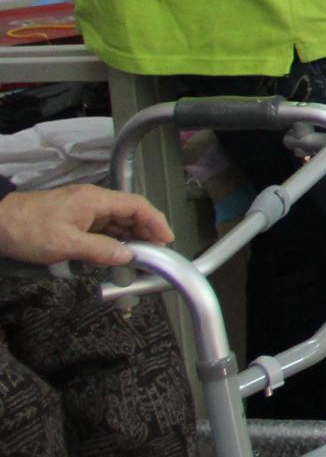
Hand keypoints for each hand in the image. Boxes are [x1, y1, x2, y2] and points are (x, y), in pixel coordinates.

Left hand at [0, 186, 174, 267]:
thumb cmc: (28, 229)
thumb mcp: (66, 244)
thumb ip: (100, 250)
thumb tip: (127, 256)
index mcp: (96, 200)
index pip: (137, 206)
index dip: (156, 222)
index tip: (166, 240)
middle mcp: (93, 201)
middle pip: (129, 213)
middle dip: (145, 232)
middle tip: (155, 253)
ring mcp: (82, 209)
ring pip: (116, 221)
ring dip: (129, 237)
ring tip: (138, 256)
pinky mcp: (73, 219)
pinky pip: (101, 227)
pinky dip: (112, 239)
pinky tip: (114, 252)